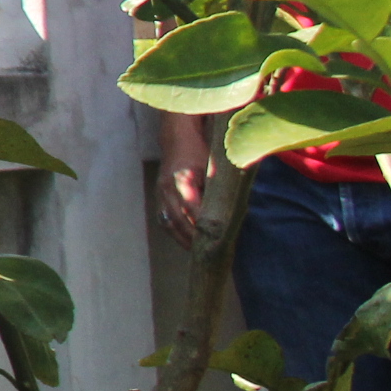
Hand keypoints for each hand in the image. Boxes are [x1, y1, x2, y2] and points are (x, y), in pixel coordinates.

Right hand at [156, 113, 216, 247]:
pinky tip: (185, 241)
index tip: (217, 239)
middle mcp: (167, 188)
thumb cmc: (199, 151)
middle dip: (193, 237)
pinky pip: (164, 219)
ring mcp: (160, 192)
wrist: (177, 138)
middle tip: (209, 252)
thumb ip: (218, 188)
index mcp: (182, 179)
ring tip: (197, 252)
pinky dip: (174, 232)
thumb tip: (231, 212)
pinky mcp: (159, 196)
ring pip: (169, 222)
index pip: (193, 209)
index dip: (204, 225)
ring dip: (182, 238)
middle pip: (178, 220)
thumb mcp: (212, 167)